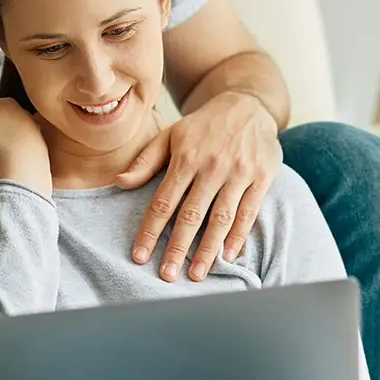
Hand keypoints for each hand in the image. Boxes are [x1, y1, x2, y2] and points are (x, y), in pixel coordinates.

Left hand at [117, 91, 281, 281]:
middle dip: (177, 247)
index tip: (139, 255)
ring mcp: (238, 172)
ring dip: (207, 249)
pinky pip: (248, 211)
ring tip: (195, 273)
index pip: (163, 201)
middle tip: (166, 275)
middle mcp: (211, 166)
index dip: (150, 230)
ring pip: (220, 218)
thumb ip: (145, 161)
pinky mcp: (261, 177)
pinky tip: (228, 256)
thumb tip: (119, 183)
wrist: (247, 104)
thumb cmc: (203, 126)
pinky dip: (238, 235)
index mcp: (185, 157)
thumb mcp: (170, 135)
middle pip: (191, 214)